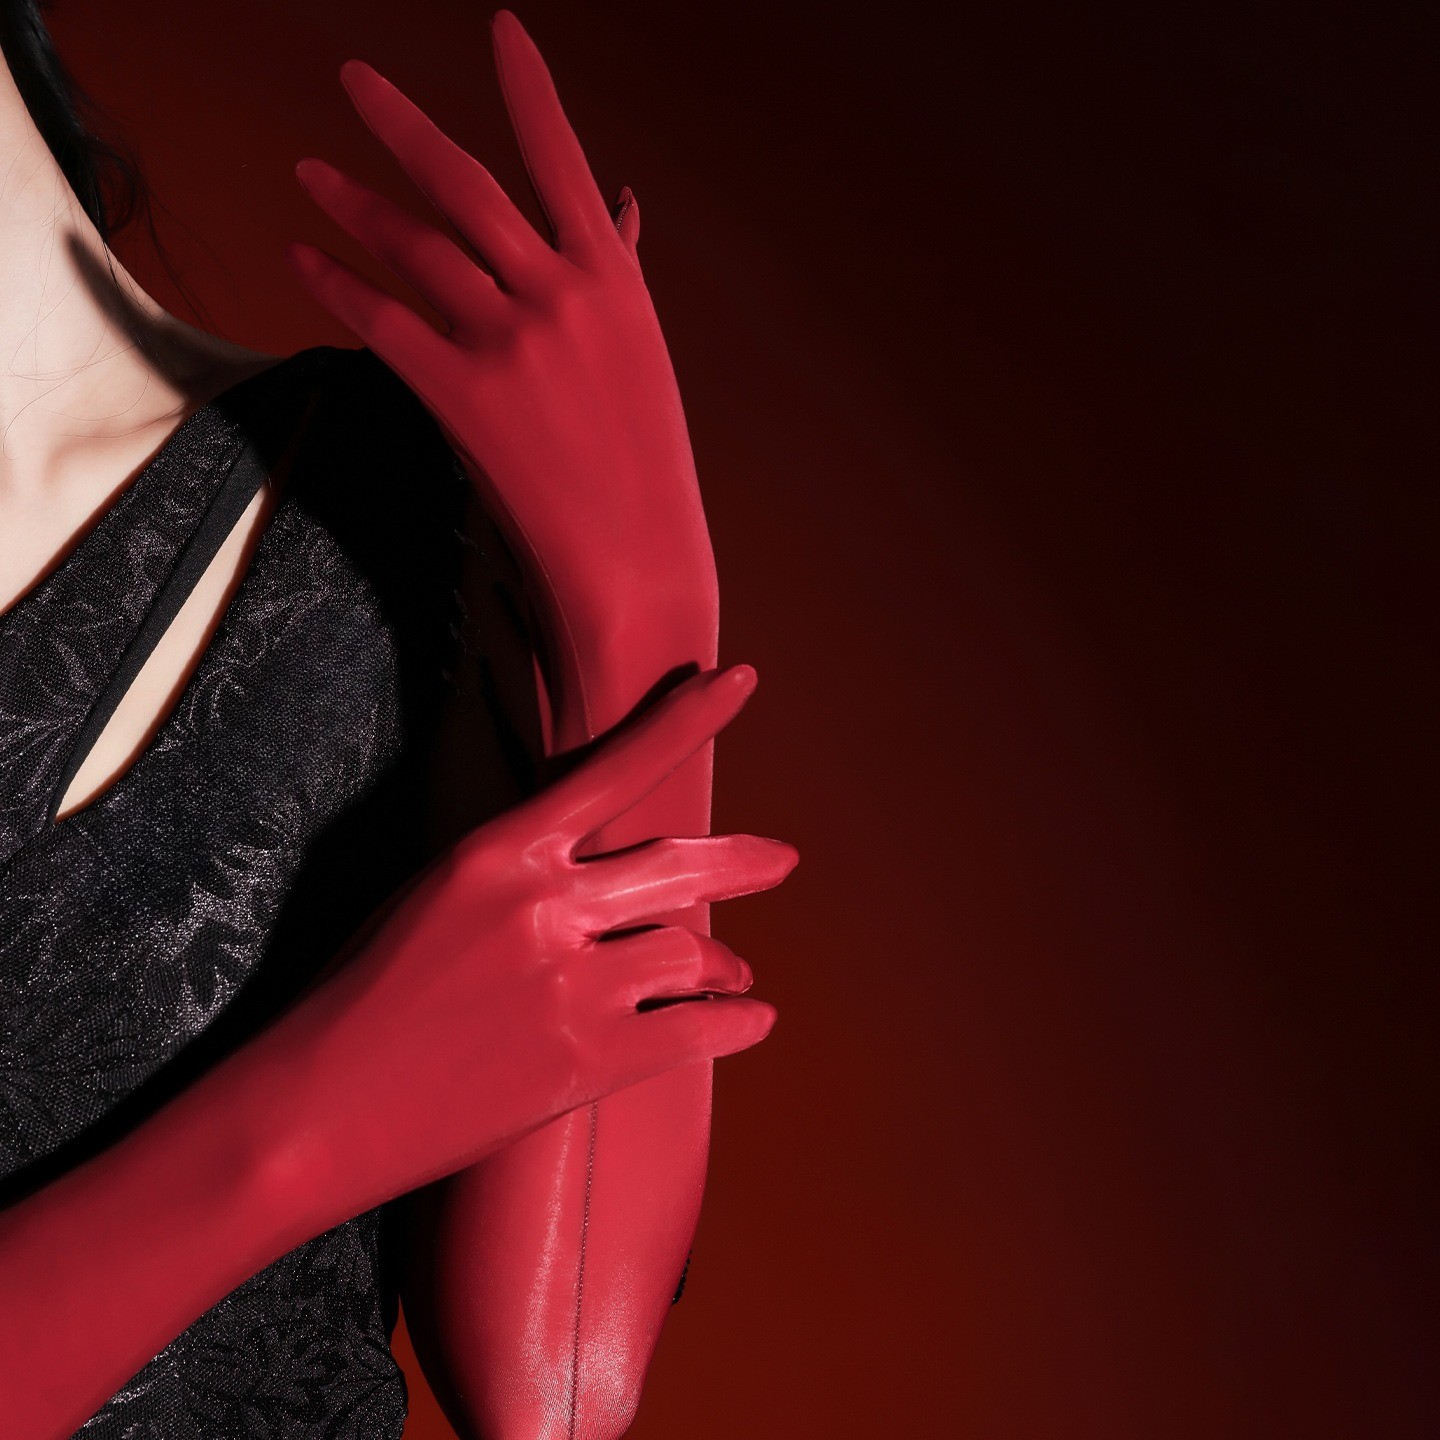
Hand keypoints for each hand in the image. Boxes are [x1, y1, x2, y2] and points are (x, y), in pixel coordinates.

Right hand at [279, 665, 792, 1207]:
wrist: (313, 1109)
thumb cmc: (360, 999)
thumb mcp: (434, 898)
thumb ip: (523, 876)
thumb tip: (603, 880)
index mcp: (502, 851)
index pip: (617, 765)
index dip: (687, 720)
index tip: (738, 682)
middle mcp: (547, 905)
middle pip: (678, 866)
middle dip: (741, 862)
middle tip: (782, 859)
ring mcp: (573, 986)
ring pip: (692, 952)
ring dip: (727, 964)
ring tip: (740, 976)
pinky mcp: (587, 1065)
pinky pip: (697, 1031)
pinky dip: (737, 1023)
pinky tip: (754, 1020)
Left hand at [286, 9, 716, 677]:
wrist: (634, 552)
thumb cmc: (643, 456)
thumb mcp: (639, 352)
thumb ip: (616, 267)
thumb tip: (620, 200)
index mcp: (611, 278)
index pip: (562, 156)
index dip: (528, 89)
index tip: (502, 29)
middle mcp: (558, 293)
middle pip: (462, 184)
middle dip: (398, 124)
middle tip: (353, 81)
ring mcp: (508, 341)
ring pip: (413, 246)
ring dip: (351, 203)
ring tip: (309, 173)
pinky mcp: (462, 393)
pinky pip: (383, 319)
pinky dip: (337, 283)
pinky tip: (304, 257)